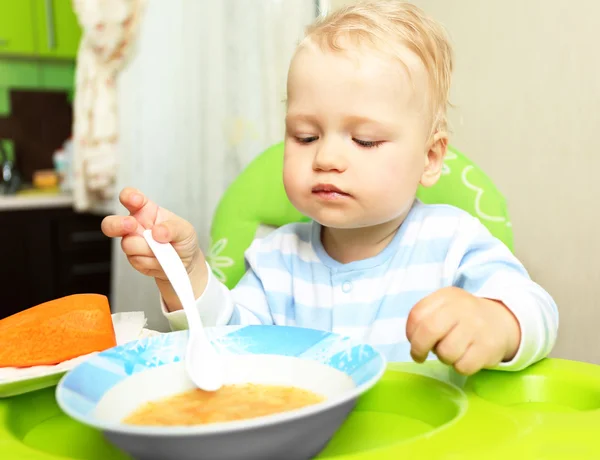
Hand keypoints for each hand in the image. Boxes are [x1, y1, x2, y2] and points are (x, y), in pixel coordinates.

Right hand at [101, 187, 207, 310]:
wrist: (185, 263)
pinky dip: (152, 261)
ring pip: (128, 245)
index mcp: (146, 210)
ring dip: (148, 249)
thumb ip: (173, 228)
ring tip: (164, 250)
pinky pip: (138, 261)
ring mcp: (132, 243)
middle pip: (111, 223)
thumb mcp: (185, 230)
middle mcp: (135, 225)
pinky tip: (161, 259)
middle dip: (118, 224)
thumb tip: (157, 232)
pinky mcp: (134, 259)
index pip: (130, 198)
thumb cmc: (182, 240)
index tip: (136, 200)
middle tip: (132, 226)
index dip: (129, 196)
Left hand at [405, 287, 520, 374]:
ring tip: (452, 351)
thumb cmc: (463, 318)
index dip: (410, 332)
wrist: (501, 322)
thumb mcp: (444, 307)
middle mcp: (462, 308)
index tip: (414, 340)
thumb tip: (413, 339)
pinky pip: (463, 366)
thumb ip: (425, 317)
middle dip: (418, 348)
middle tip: (419, 356)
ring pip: (446, 352)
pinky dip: (460, 367)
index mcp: (447, 296)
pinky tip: (466, 357)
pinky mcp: (488, 347)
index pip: (417, 314)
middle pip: (429, 330)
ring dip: (444, 358)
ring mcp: (477, 327)